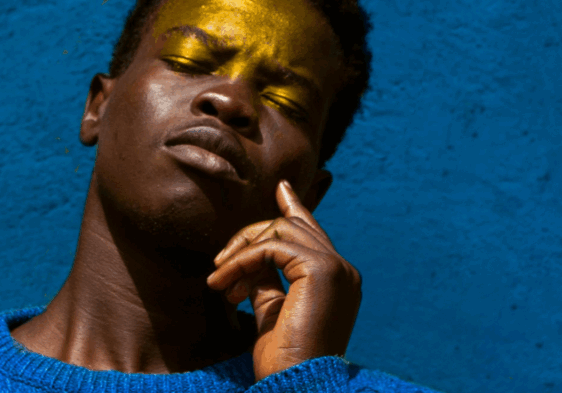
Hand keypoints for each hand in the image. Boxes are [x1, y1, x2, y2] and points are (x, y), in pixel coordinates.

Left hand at [206, 179, 362, 381]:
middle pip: (291, 226)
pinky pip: (271, 247)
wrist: (296, 386)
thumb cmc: (284, 361)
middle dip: (249, 237)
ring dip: (240, 252)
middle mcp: (342, 269)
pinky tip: (224, 283)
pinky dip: (242, 261)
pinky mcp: (322, 270)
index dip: (295, 207)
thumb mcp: (270, 312)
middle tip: (219, 266)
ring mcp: (336, 267)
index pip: (312, 233)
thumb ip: (265, 280)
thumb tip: (249, 256)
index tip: (281, 188)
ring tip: (219, 282)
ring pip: (279, 231)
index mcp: (336, 279)